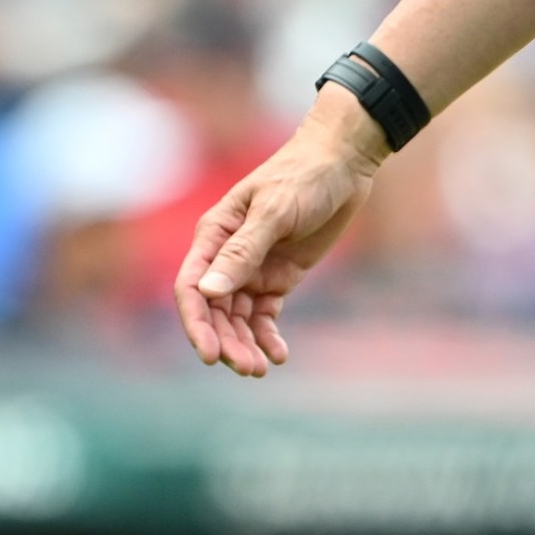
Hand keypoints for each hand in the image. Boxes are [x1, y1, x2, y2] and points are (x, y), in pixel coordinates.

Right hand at [171, 100, 385, 376]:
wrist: (343, 164)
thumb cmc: (303, 176)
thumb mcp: (274, 211)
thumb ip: (243, 251)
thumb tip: (208, 291)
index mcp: (214, 235)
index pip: (191, 288)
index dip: (196, 324)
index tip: (210, 355)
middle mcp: (227, 256)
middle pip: (214, 311)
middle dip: (226, 342)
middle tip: (247, 369)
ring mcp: (253, 269)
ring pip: (238, 319)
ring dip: (245, 345)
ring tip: (260, 370)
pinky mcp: (279, 278)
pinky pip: (265, 316)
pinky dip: (268, 337)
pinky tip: (279, 356)